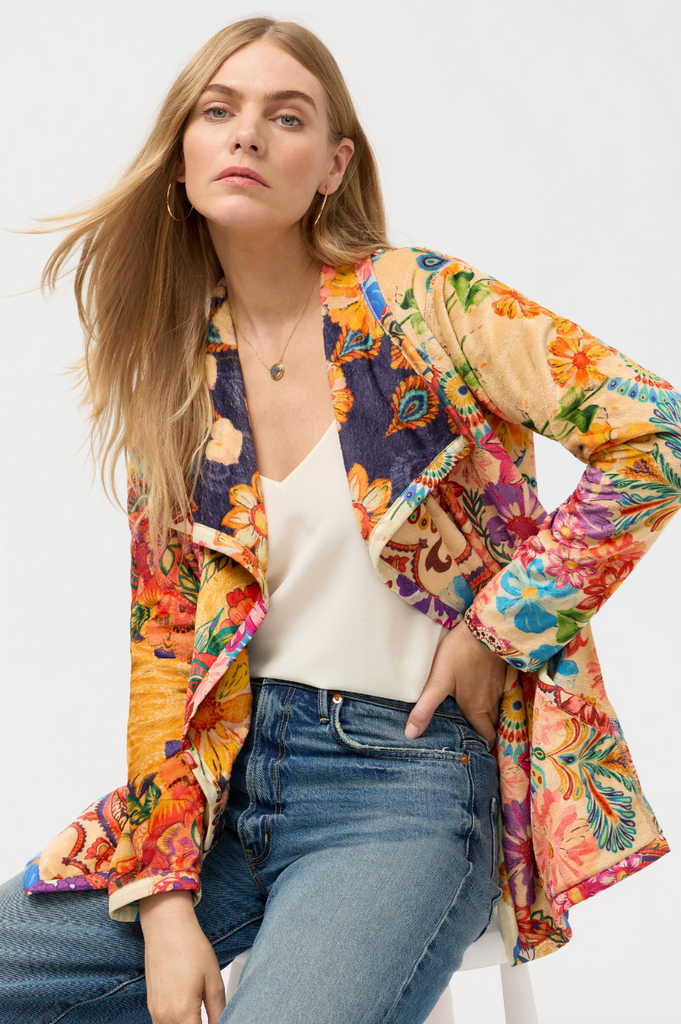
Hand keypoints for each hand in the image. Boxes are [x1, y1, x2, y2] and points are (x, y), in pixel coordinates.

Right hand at [139, 890, 225, 1023]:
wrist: (167, 927)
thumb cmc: (190, 947)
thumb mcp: (214, 980)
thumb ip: (219, 1011)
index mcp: (183, 1012)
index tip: (217, 1022)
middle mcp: (164, 1016)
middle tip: (210, 1017)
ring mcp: (155, 1012)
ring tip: (200, 1015)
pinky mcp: (151, 1006)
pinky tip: (188, 1013)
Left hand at [405, 619, 505, 751]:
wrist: (485, 629)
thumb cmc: (460, 655)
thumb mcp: (438, 682)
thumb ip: (425, 708)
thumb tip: (411, 734)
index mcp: (476, 709)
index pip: (486, 737)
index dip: (484, 748)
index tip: (481, 756)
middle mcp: (490, 703)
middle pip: (493, 727)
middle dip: (488, 736)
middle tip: (479, 741)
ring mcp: (498, 688)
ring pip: (497, 711)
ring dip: (491, 719)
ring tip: (481, 722)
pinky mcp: (501, 674)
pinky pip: (500, 696)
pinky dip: (494, 701)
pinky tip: (484, 695)